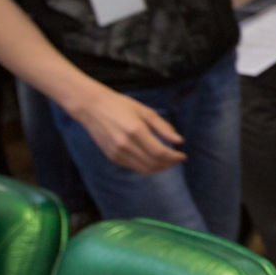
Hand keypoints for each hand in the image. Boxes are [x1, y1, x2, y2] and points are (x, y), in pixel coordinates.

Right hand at [71, 85, 185, 172]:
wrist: (92, 108)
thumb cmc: (121, 105)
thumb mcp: (146, 111)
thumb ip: (163, 127)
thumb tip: (179, 141)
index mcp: (136, 131)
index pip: (160, 152)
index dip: (174, 157)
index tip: (183, 155)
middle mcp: (125, 145)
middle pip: (152, 163)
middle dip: (168, 164)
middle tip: (177, 159)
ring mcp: (117, 153)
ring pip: (143, 169)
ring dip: (158, 168)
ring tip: (168, 162)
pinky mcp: (111, 157)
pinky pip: (133, 167)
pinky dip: (146, 167)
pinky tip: (153, 160)